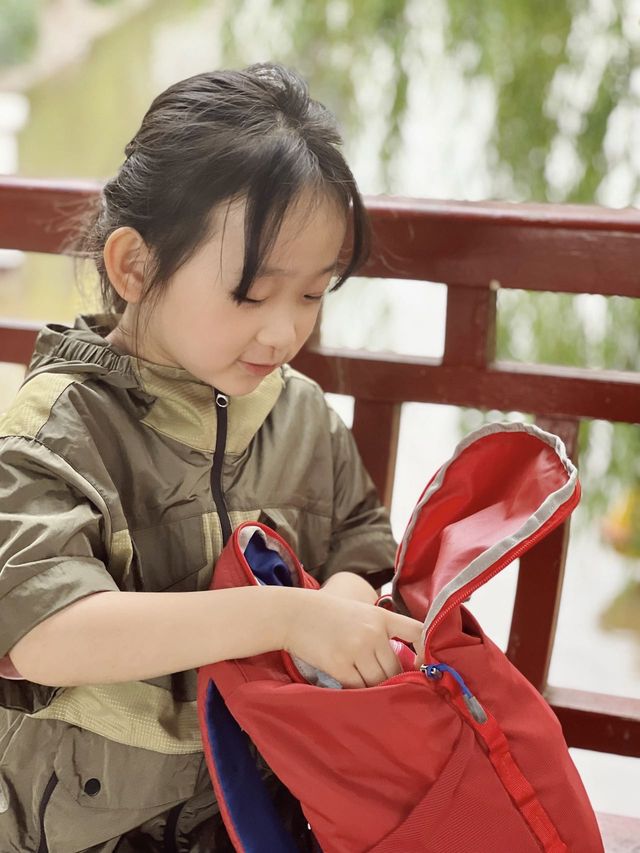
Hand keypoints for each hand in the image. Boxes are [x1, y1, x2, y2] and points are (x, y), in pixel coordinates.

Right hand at [282, 589, 423, 688]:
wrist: (293, 614)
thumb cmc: (327, 614)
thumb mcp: (360, 612)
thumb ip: (380, 630)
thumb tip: (403, 662)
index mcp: (381, 617)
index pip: (418, 632)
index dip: (426, 652)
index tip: (421, 666)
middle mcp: (372, 633)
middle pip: (396, 668)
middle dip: (391, 680)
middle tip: (383, 684)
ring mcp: (356, 649)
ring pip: (379, 682)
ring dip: (373, 688)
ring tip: (364, 684)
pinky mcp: (339, 665)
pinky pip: (358, 688)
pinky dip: (357, 692)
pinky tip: (350, 686)